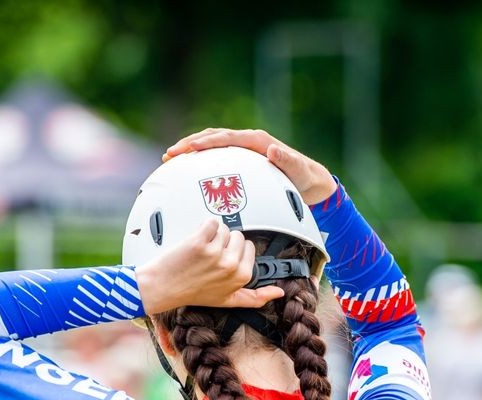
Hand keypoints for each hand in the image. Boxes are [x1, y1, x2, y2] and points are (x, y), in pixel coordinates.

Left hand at [136, 218, 285, 314]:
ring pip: (224, 228)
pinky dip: (203, 226)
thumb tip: (278, 292)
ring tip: (200, 251)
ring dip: (212, 235)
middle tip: (208, 257)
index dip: (234, 251)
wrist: (162, 287)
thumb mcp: (228, 300)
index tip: (221, 261)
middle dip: (224, 242)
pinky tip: (195, 241)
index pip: (249, 247)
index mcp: (241, 277)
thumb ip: (255, 297)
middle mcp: (230, 265)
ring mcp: (215, 253)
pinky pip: (211, 221)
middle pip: (238, 236)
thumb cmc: (193, 293)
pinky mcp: (199, 241)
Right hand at [163, 128, 337, 205]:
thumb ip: (287, 160)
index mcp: (258, 141)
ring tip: (171, 159)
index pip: (227, 138)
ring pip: (211, 144)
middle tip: (171, 154)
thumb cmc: (304, 177)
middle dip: (190, 143)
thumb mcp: (298, 170)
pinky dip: (200, 159)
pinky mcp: (241, 159)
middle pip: (213, 137)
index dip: (208, 142)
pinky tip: (186, 171)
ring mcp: (243, 149)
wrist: (310, 182)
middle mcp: (248, 141)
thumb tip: (273, 150)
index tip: (190, 149)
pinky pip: (216, 156)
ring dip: (191, 149)